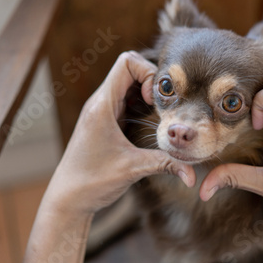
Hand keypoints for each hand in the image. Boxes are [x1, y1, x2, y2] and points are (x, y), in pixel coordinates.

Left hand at [45, 51, 194, 213]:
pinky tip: (150, 122)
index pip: (126, 62)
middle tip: (163, 107)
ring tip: (160, 114)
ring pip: (128, 83)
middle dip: (152, 81)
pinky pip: (126, 99)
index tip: (154, 101)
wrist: (68, 199)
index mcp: (102, 105)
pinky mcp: (105, 120)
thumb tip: (194, 175)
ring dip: (148, 92)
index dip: (148, 73)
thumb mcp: (133, 170)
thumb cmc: (92, 182)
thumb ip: (166, 165)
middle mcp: (100, 102)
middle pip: (130, 68)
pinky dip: (142, 103)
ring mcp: (102, 111)